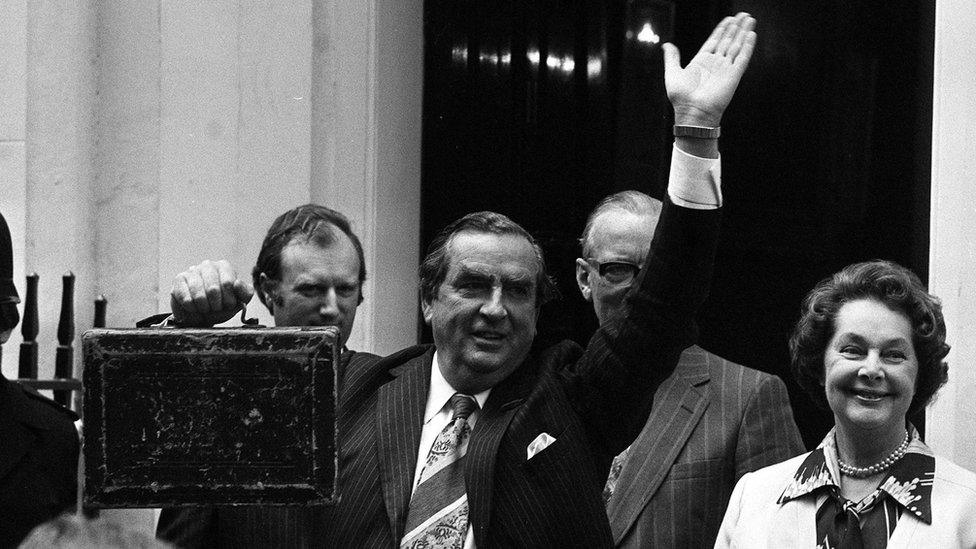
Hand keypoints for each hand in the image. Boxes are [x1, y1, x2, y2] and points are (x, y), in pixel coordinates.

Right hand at [170, 260, 253, 326]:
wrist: (202, 314)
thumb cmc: (223, 305)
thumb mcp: (240, 301)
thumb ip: (245, 293)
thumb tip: (237, 283)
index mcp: (224, 267)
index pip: (228, 283)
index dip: (229, 300)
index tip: (228, 306)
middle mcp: (208, 265)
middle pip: (213, 289)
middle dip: (216, 306)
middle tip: (216, 309)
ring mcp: (192, 271)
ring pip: (199, 295)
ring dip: (204, 308)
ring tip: (205, 310)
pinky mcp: (179, 280)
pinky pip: (186, 299)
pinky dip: (192, 309)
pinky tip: (194, 308)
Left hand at [664, 12, 756, 126]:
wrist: (693, 113)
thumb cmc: (681, 98)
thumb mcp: (673, 73)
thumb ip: (672, 58)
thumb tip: (666, 45)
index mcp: (702, 61)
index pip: (715, 41)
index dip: (722, 29)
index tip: (729, 19)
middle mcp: (715, 63)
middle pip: (728, 40)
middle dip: (735, 27)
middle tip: (743, 14)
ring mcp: (725, 68)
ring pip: (737, 45)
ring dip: (743, 32)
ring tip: (749, 18)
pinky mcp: (734, 75)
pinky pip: (743, 57)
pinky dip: (748, 45)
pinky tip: (752, 34)